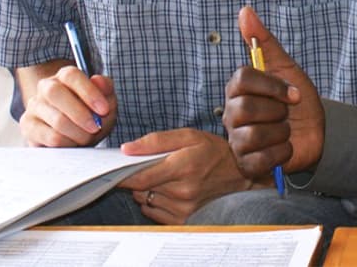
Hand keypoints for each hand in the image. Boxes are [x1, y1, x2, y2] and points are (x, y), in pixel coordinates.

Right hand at [18, 61, 115, 146]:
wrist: (76, 134)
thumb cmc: (92, 113)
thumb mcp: (106, 100)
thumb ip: (106, 88)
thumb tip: (98, 81)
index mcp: (65, 76)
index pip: (71, 75)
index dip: (89, 92)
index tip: (104, 110)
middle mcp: (46, 87)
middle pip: (55, 93)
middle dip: (80, 114)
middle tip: (95, 127)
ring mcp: (34, 106)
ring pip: (55, 119)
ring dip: (77, 132)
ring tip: (87, 137)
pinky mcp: (28, 126)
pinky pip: (50, 137)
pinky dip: (68, 143)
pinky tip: (74, 143)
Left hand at [118, 129, 253, 223]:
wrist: (241, 175)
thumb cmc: (214, 152)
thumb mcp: (189, 136)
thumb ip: (156, 141)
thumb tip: (126, 149)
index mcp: (183, 167)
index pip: (139, 177)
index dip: (123, 174)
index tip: (115, 168)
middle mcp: (182, 191)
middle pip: (140, 189)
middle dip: (138, 177)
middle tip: (149, 167)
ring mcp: (183, 208)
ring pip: (145, 200)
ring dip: (146, 190)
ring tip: (163, 178)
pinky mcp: (184, 219)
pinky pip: (154, 212)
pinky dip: (154, 202)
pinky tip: (167, 191)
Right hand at [224, 6, 325, 178]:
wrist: (317, 131)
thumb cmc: (297, 99)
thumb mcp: (287, 67)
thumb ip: (264, 41)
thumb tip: (245, 10)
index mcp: (238, 90)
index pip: (242, 79)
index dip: (273, 86)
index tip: (294, 93)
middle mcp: (231, 114)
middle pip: (246, 108)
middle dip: (278, 111)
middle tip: (288, 113)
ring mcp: (237, 141)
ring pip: (254, 135)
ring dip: (282, 133)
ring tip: (286, 131)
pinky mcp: (247, 164)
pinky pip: (260, 160)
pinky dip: (282, 153)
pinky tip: (285, 148)